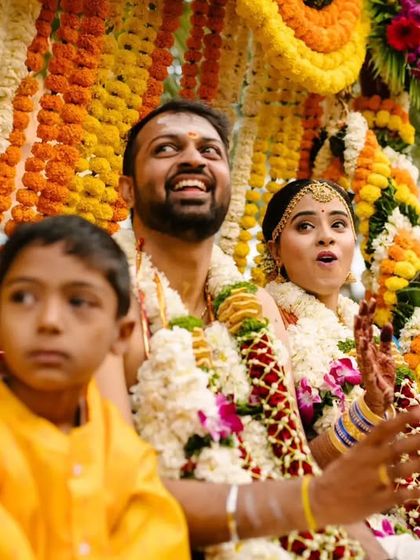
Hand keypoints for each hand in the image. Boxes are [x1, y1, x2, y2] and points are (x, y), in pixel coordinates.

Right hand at [312, 408, 419, 527]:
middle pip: (396, 448)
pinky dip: (414, 492)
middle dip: (417, 441)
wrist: (319, 500)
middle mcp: (367, 462)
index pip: (383, 429)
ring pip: (401, 471)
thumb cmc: (338, 476)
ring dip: (419, 464)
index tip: (419, 411)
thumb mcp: (351, 456)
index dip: (402, 419)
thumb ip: (373, 448)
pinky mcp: (376, 501)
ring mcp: (372, 482)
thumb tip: (396, 437)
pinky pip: (400, 495)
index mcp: (360, 448)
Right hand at [354, 299, 395, 415]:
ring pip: (360, 342)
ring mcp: (364, 361)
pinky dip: (364, 350)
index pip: (367, 326)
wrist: (381, 397)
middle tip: (364, 301)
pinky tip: (363, 340)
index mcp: (369, 347)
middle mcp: (364, 351)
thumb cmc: (382, 376)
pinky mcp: (368, 372)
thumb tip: (387, 323)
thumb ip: (386, 340)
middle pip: (362, 330)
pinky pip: (366, 359)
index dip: (368, 313)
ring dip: (359, 329)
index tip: (370, 299)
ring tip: (360, 316)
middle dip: (363, 315)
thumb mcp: (387, 355)